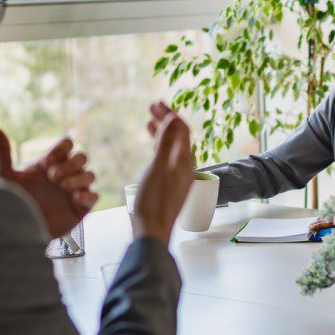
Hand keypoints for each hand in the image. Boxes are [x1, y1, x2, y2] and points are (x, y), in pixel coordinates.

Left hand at [0, 128, 97, 240]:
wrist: (18, 230)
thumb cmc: (11, 202)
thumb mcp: (5, 177)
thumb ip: (3, 153)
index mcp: (50, 164)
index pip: (67, 145)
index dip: (61, 149)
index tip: (46, 162)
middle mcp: (64, 175)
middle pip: (82, 157)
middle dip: (71, 164)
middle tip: (53, 177)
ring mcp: (74, 191)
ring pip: (90, 175)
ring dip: (79, 178)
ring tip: (64, 187)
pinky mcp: (81, 208)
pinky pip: (94, 196)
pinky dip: (88, 195)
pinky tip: (75, 198)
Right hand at [135, 103, 194, 242]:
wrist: (152, 231)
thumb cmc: (154, 202)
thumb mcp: (158, 168)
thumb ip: (166, 143)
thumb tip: (174, 119)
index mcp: (185, 161)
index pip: (182, 130)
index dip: (170, 114)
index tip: (156, 103)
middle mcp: (185, 168)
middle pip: (178, 137)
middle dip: (166, 120)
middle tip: (152, 106)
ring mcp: (177, 177)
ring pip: (172, 147)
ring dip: (161, 132)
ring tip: (149, 120)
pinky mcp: (169, 185)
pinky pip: (166, 159)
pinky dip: (158, 147)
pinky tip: (151, 146)